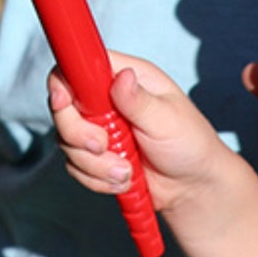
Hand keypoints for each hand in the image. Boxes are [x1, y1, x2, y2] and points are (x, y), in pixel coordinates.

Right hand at [48, 52, 230, 214]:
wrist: (194, 189)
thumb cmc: (191, 145)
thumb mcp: (168, 121)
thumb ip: (140, 101)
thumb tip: (122, 76)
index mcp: (124, 77)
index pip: (78, 68)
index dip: (63, 82)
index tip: (65, 103)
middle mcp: (105, 100)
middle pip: (63, 108)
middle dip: (79, 134)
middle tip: (104, 146)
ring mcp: (98, 128)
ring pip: (67, 142)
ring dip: (95, 164)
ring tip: (126, 171)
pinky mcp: (95, 156)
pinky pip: (75, 166)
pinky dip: (97, 179)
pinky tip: (123, 179)